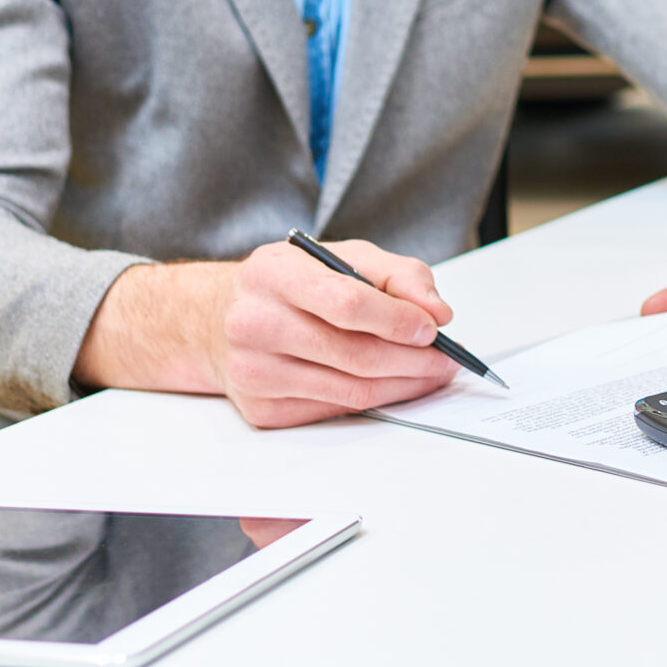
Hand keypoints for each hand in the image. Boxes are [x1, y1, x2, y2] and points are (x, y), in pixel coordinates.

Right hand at [215, 239, 458, 427]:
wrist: (220, 319)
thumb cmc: (290, 284)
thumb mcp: (343, 256)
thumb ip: (398, 275)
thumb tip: (437, 312)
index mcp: (274, 274)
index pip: (347, 303)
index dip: (397, 319)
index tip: (433, 328)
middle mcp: (254, 323)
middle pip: (353, 353)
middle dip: (413, 360)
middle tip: (447, 358)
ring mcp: (253, 371)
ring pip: (349, 389)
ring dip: (403, 385)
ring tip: (432, 372)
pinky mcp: (260, 409)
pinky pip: (334, 409)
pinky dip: (375, 399)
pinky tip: (395, 385)